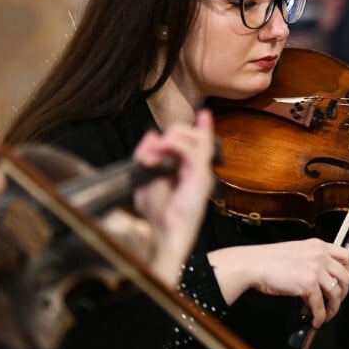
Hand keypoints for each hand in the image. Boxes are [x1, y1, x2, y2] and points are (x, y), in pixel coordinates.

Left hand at [129, 110, 216, 285]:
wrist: (163, 235)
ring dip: (169, 139)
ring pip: (193, 137)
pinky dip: (170, 146)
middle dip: (169, 134)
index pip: (199, 142)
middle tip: (148, 155)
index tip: (204, 113)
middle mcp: (199, 169)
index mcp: (190, 171)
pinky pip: (189, 148)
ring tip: (151, 156)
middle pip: (193, 134)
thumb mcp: (145, 179)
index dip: (200, 127)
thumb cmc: (157, 215)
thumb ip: (147, 156)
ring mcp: (201, 172)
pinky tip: (155, 157)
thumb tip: (153, 134)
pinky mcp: (199, 175)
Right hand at [207, 238, 348, 326]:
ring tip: (326, 314)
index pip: (347, 256)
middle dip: (343, 293)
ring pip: (336, 293)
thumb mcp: (297, 252)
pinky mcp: (308, 284)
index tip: (345, 283)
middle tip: (335, 301)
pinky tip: (316, 320)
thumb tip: (323, 281)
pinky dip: (320, 316)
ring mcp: (315, 269)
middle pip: (346, 277)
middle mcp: (320, 255)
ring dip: (333, 307)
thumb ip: (313, 261)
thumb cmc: (270, 260)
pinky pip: (320, 305)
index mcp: (318, 245)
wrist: (254, 264)